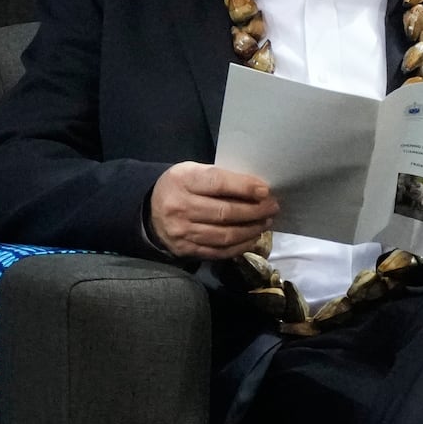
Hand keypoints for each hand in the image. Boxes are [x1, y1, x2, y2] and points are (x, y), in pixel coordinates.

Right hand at [149, 161, 277, 259]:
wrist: (150, 212)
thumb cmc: (180, 187)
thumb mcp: (193, 171)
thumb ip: (219, 177)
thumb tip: (257, 188)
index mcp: (182, 180)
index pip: (217, 183)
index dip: (244, 187)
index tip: (265, 190)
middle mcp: (180, 207)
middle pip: (224, 212)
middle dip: (254, 211)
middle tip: (272, 207)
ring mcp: (182, 232)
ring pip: (224, 235)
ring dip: (251, 230)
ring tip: (265, 222)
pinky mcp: (185, 250)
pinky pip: (218, 252)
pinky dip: (239, 247)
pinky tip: (252, 238)